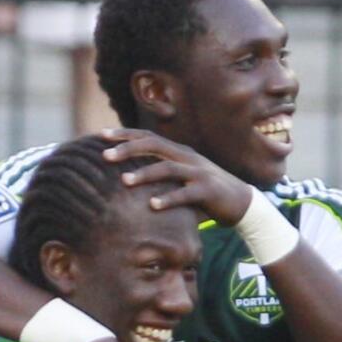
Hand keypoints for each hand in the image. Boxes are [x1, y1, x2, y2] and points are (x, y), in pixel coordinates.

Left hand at [100, 128, 252, 225]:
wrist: (241, 203)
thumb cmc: (202, 192)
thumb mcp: (179, 178)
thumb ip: (158, 173)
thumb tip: (126, 176)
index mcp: (177, 152)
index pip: (147, 138)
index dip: (125, 135)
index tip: (100, 135)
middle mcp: (186, 157)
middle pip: (154, 146)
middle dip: (128, 149)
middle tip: (105, 155)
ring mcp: (198, 173)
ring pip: (168, 168)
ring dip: (145, 174)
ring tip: (124, 181)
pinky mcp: (207, 191)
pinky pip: (185, 194)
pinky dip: (168, 199)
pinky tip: (152, 205)